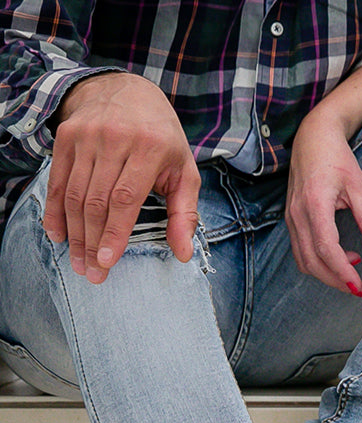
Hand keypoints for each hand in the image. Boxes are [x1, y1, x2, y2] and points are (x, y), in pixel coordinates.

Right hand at [44, 72, 200, 282]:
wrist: (129, 90)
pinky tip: (57, 234)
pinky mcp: (67, 137)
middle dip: (92, 241)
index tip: (108, 261)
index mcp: (149, 149)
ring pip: (76, 194)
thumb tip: (183, 254)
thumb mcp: (185, 171)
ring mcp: (87, 136)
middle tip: (92, 273)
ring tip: (78, 262)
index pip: (126, 198)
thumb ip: (185, 213)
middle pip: (97, 201)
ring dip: (74, 233)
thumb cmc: (163, 139)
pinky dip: (56, 210)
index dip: (115, 232)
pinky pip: (59, 180)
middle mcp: (115, 140)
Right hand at [285, 106, 361, 295]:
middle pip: (312, 261)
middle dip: (335, 280)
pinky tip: (340, 255)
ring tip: (352, 269)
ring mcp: (291, 218)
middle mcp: (297, 214)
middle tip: (358, 288)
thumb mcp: (358, 184)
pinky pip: (300, 251)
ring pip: (303, 260)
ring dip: (326, 272)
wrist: (312, 137)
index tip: (358, 286)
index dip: (342, 271)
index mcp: (314, 204)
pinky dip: (318, 261)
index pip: (326, 248)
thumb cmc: (336, 157)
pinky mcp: (291, 220)